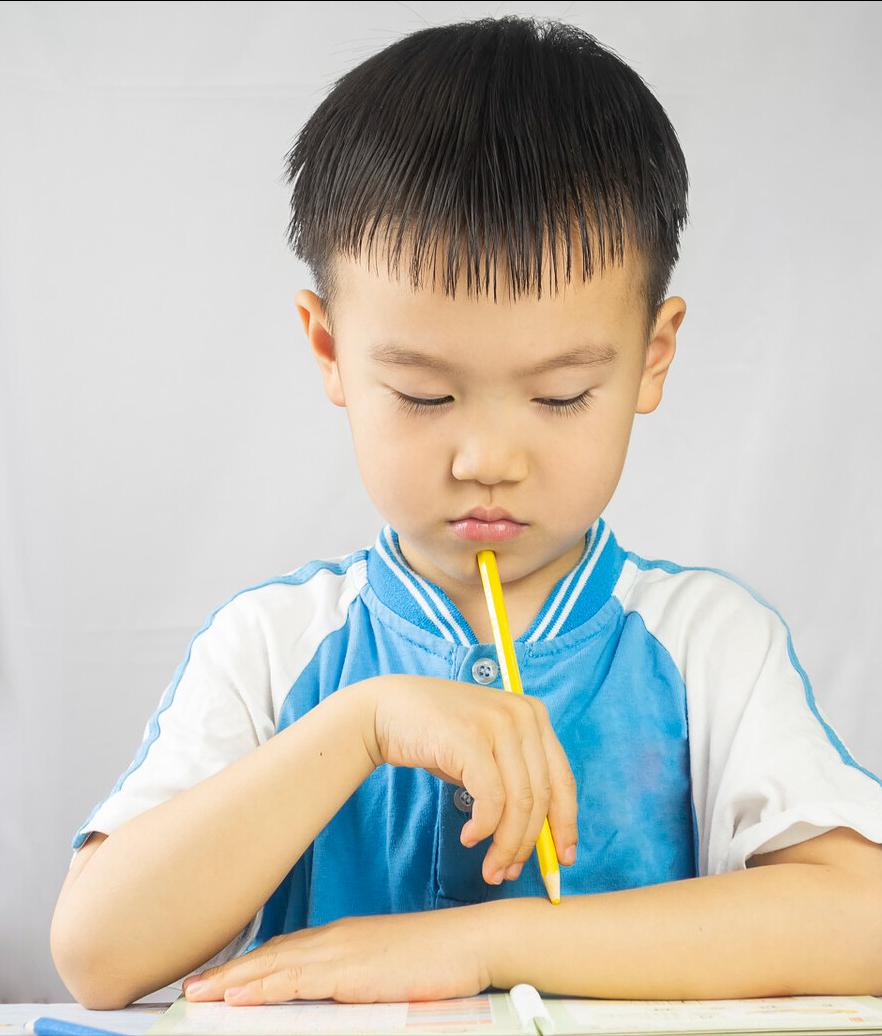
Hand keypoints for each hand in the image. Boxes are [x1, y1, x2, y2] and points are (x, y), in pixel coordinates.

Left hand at [181, 906, 490, 1004]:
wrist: (471, 942)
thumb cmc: (441, 958)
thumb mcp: (390, 968)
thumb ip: (358, 976)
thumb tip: (339, 992)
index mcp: (345, 938)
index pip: (287, 952)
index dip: (252, 965)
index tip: (224, 977)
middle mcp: (336, 939)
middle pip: (271, 956)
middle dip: (230, 973)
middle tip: (193, 986)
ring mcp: (341, 951)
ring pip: (274, 966)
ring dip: (233, 980)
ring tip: (200, 993)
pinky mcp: (350, 969)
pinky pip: (295, 980)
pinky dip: (262, 986)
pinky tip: (237, 995)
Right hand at [360, 674, 578, 887]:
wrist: (387, 711)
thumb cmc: (439, 738)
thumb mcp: (488, 753)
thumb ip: (515, 781)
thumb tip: (539, 839)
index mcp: (534, 714)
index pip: (562, 779)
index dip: (565, 824)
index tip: (562, 859)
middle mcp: (523, 714)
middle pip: (542, 796)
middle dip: (528, 843)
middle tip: (511, 872)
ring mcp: (498, 722)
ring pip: (519, 802)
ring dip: (506, 844)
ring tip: (491, 868)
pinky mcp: (472, 737)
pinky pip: (491, 798)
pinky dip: (484, 827)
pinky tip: (469, 838)